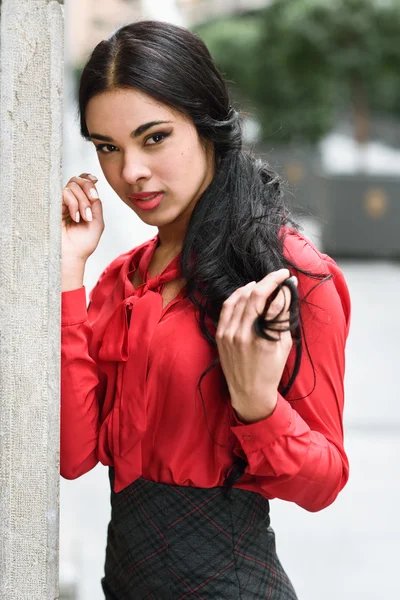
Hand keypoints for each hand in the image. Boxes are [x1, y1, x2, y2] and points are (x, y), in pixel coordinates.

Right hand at [62, 173, 104, 261]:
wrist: (71, 255)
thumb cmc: (83, 243)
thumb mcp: (97, 222)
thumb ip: (96, 205)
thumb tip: (94, 189)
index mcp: (81, 204)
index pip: (82, 183)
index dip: (87, 178)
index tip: (95, 180)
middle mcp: (70, 202)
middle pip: (77, 180)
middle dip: (88, 188)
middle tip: (93, 200)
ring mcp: (60, 204)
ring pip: (72, 186)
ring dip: (82, 201)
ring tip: (84, 218)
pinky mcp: (53, 206)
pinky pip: (64, 194)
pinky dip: (73, 204)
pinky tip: (75, 217)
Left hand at [215, 269, 297, 423]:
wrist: (249, 393)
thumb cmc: (271, 371)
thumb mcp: (284, 346)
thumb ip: (283, 319)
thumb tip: (286, 293)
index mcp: (264, 338)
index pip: (274, 302)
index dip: (282, 286)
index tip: (288, 279)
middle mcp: (244, 334)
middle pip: (256, 295)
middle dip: (269, 280)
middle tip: (280, 275)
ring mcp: (229, 334)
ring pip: (241, 298)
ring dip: (254, 286)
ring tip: (265, 282)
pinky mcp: (221, 335)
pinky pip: (228, 307)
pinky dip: (238, 295)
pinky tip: (247, 290)